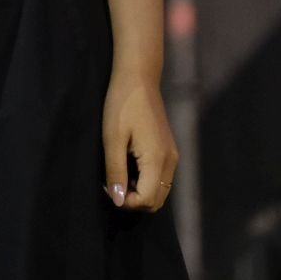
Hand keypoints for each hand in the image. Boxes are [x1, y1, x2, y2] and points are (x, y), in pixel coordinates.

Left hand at [101, 69, 177, 212]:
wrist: (139, 78)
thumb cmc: (122, 105)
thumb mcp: (112, 139)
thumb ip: (116, 172)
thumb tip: (118, 201)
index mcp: (157, 159)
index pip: (146, 200)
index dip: (125, 201)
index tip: (108, 185)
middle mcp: (170, 161)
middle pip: (156, 201)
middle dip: (133, 201)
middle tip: (112, 183)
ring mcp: (172, 155)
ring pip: (160, 191)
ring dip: (140, 192)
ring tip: (119, 174)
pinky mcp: (169, 149)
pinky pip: (161, 178)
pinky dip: (146, 182)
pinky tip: (129, 166)